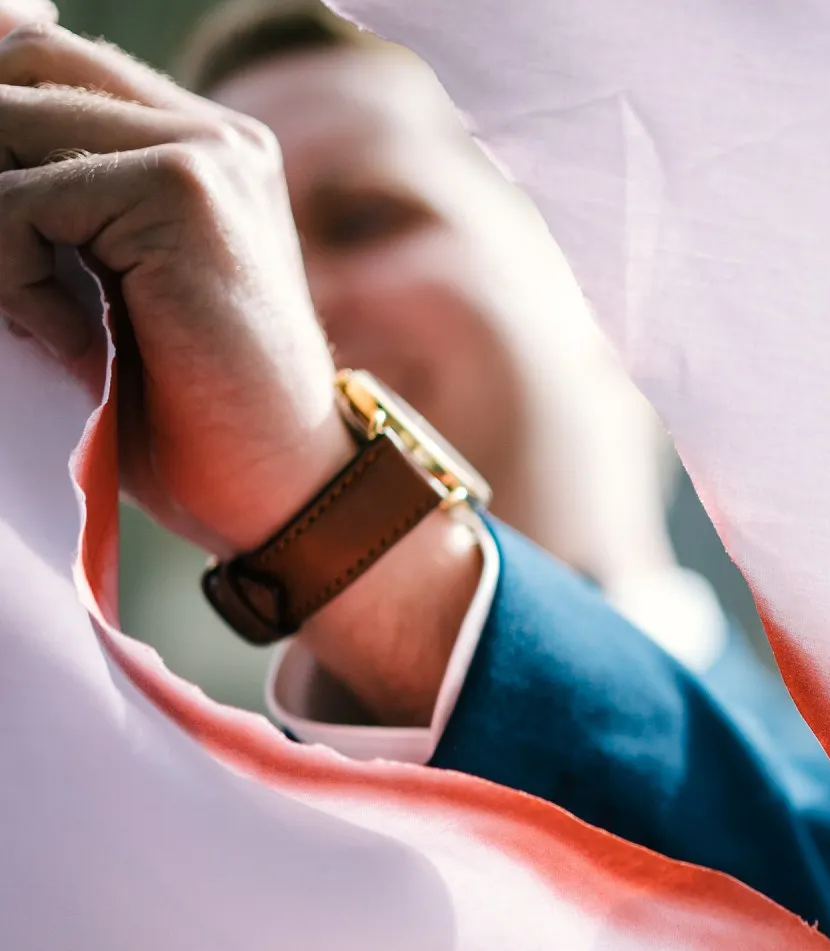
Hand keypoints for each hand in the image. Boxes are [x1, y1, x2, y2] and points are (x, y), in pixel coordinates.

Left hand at [0, 4, 351, 554]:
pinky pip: (16, 200)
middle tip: (10, 265)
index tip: (4, 221)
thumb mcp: (100, 282)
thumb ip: (47, 204)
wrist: (280, 488)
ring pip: (8, 121)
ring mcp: (208, 152)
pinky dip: (9, 276)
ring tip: (33, 307)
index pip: (45, 60)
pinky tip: (70, 338)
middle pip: (21, 66)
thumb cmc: (187, 413)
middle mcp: (214, 131)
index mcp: (204, 143)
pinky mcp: (184, 192)